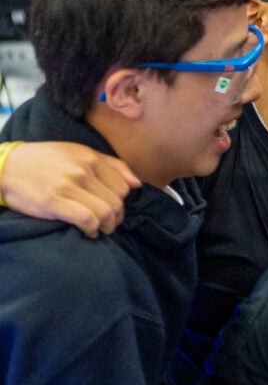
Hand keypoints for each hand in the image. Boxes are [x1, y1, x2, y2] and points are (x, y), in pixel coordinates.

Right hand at [0, 142, 139, 237]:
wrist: (5, 167)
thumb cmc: (44, 161)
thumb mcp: (78, 153)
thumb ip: (111, 165)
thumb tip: (137, 184)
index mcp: (91, 157)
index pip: (124, 186)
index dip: (122, 202)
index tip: (113, 209)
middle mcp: (82, 170)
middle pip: (117, 202)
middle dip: (117, 218)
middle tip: (109, 224)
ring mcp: (68, 185)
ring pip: (106, 212)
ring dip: (106, 226)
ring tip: (99, 229)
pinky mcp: (54, 201)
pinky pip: (87, 220)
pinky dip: (92, 230)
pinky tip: (88, 232)